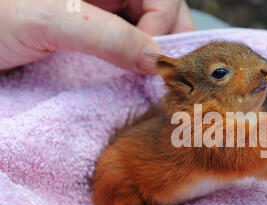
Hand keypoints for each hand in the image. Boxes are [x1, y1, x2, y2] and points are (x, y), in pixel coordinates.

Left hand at [0, 0, 193, 73]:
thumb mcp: (47, 19)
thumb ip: (106, 35)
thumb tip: (157, 60)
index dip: (163, 27)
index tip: (149, 64)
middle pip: (162, 10)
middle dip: (167, 42)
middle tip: (159, 75)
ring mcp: (102, 10)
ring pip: (149, 29)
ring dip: (155, 56)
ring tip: (149, 81)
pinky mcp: (94, 32)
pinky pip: (130, 44)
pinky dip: (138, 63)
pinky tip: (134, 79)